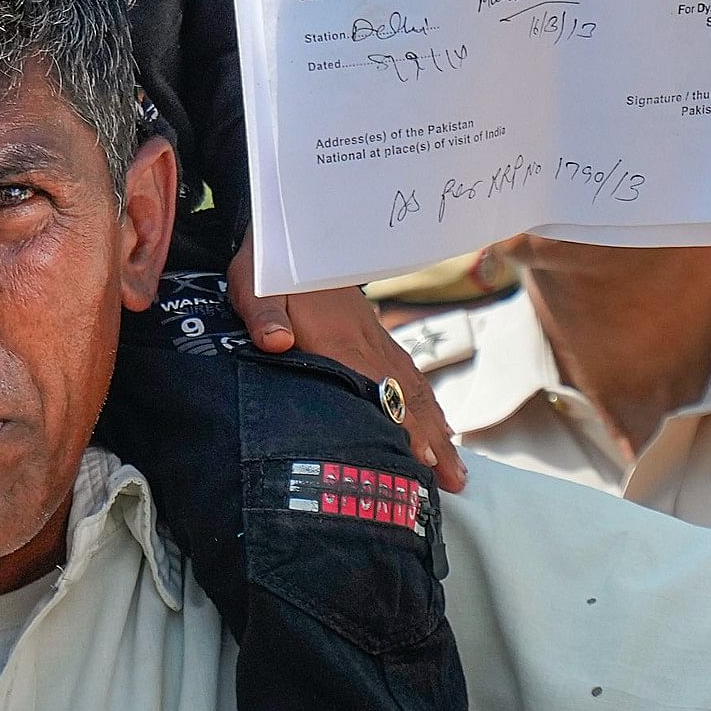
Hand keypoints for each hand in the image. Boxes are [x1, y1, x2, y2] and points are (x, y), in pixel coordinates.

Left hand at [229, 240, 463, 489]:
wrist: (293, 227)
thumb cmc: (269, 263)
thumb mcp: (255, 285)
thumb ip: (264, 316)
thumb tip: (276, 343)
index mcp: (337, 339)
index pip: (377, 389)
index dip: (400, 426)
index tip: (421, 461)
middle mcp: (365, 342)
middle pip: (407, 397)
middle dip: (431, 441)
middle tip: (453, 483)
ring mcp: (374, 338)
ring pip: (414, 388)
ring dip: (437, 429)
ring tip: (455, 470)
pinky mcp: (371, 334)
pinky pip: (408, 374)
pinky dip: (427, 406)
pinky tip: (438, 427)